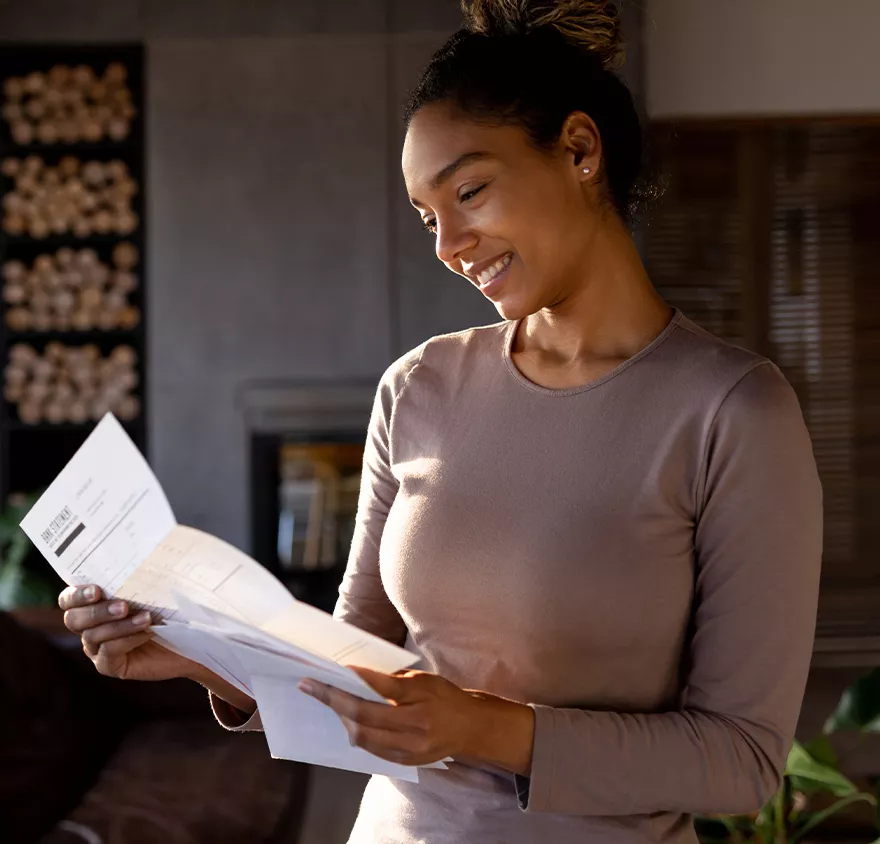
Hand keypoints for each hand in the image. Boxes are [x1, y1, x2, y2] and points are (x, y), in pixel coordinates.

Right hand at [59, 584, 197, 681]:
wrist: (189, 638)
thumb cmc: (169, 606)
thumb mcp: (154, 588)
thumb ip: (139, 575)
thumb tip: (142, 548)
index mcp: (93, 603)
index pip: (69, 599)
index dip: (76, 595)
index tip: (97, 590)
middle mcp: (90, 626)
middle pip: (73, 619)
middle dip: (97, 611)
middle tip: (123, 606)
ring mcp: (97, 648)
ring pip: (92, 636)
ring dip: (119, 626)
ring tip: (146, 618)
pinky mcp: (110, 665)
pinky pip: (108, 653)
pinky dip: (127, 641)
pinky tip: (147, 633)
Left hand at [299, 667, 534, 774]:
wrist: (469, 727)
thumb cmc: (443, 696)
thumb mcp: (422, 679)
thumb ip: (392, 681)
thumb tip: (355, 678)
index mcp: (421, 699)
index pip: (380, 690)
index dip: (353, 681)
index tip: (329, 672)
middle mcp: (416, 726)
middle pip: (364, 716)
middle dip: (333, 700)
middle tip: (311, 686)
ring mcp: (410, 748)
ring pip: (363, 736)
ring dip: (341, 718)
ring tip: (328, 701)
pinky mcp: (405, 761)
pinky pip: (372, 749)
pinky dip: (356, 733)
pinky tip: (347, 720)